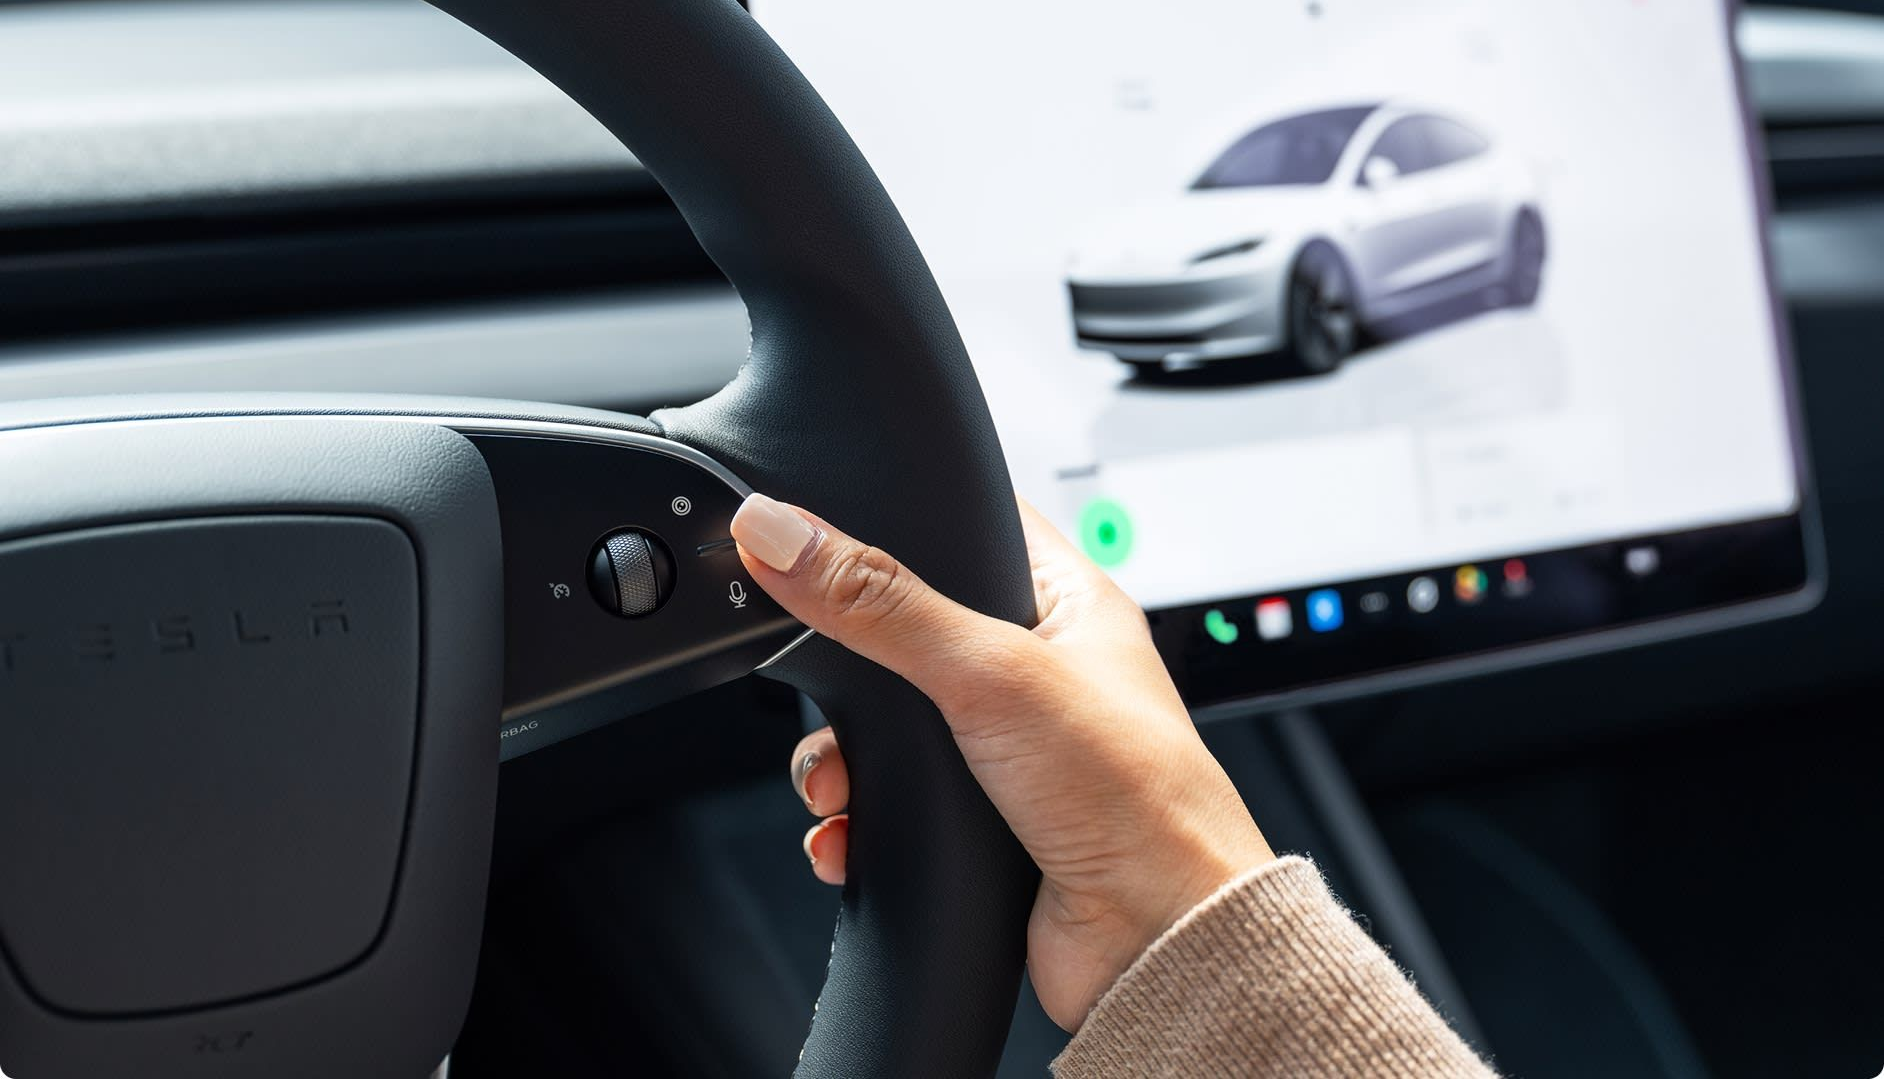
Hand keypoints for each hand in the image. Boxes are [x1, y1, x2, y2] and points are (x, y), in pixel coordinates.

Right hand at [730, 493, 1274, 1030]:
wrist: (1160, 942)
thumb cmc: (1137, 797)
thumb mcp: (992, 674)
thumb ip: (881, 602)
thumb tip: (785, 535)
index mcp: (1066, 606)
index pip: (969, 527)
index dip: (901, 519)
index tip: (815, 526)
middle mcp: (1037, 673)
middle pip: (903, 634)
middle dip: (849, 670)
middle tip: (824, 684)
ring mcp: (1006, 751)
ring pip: (887, 730)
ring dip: (843, 759)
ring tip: (837, 784)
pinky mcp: (979, 823)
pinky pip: (889, 803)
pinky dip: (856, 820)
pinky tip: (849, 833)